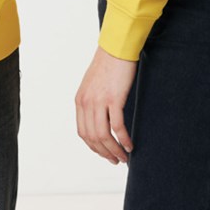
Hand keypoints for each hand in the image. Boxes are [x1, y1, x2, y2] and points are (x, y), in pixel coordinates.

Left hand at [75, 46, 136, 163]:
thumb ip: (92, 102)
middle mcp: (86, 102)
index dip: (94, 147)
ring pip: (104, 136)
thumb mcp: (92, 85)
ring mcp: (99, 101)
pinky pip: (117, 127)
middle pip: (93, 138)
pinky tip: (130, 145)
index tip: (105, 154)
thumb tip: (99, 120)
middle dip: (105, 153)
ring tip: (124, 157)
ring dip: (114, 150)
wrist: (116, 49)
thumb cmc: (108, 66)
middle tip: (116, 160)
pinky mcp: (113, 98)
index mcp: (80, 100)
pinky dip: (123, 140)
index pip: (83, 133)